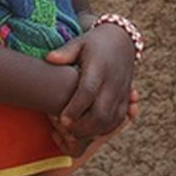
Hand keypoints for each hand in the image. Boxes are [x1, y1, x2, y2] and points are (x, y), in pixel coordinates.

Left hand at [45, 23, 136, 138]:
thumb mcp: (80, 43)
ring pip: (110, 121)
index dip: (75, 108)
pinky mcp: (126, 100)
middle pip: (101, 113)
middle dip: (83, 126)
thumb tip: (48, 59)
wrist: (122, 42)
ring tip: (74, 133)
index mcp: (99, 69)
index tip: (61, 120)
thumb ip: (65, 52)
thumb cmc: (94, 44)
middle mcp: (113, 84)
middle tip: (65, 129)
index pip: (88, 92)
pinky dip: (104, 130)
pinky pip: (118, 120)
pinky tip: (90, 131)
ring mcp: (121, 93)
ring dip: (92, 131)